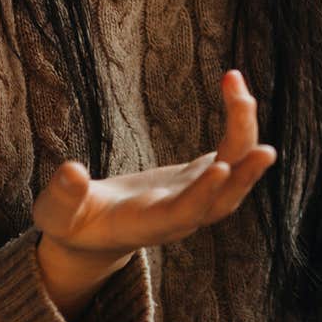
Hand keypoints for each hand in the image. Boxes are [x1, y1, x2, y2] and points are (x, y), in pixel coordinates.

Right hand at [32, 70, 276, 316]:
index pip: (185, 213)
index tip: (222, 168)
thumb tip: (70, 172)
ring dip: (243, 133)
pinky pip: (228, 150)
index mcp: (149, 224)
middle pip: (224, 197)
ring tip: (239, 89)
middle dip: (245, 173)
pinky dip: (236, 122)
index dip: (204, 193)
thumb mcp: (56, 215)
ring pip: (233, 170)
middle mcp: (181, 213)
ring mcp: (195, 194)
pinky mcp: (197, 176)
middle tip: (265, 148)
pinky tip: (235, 88)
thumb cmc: (71, 223)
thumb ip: (63, 197)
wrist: (93, 233)